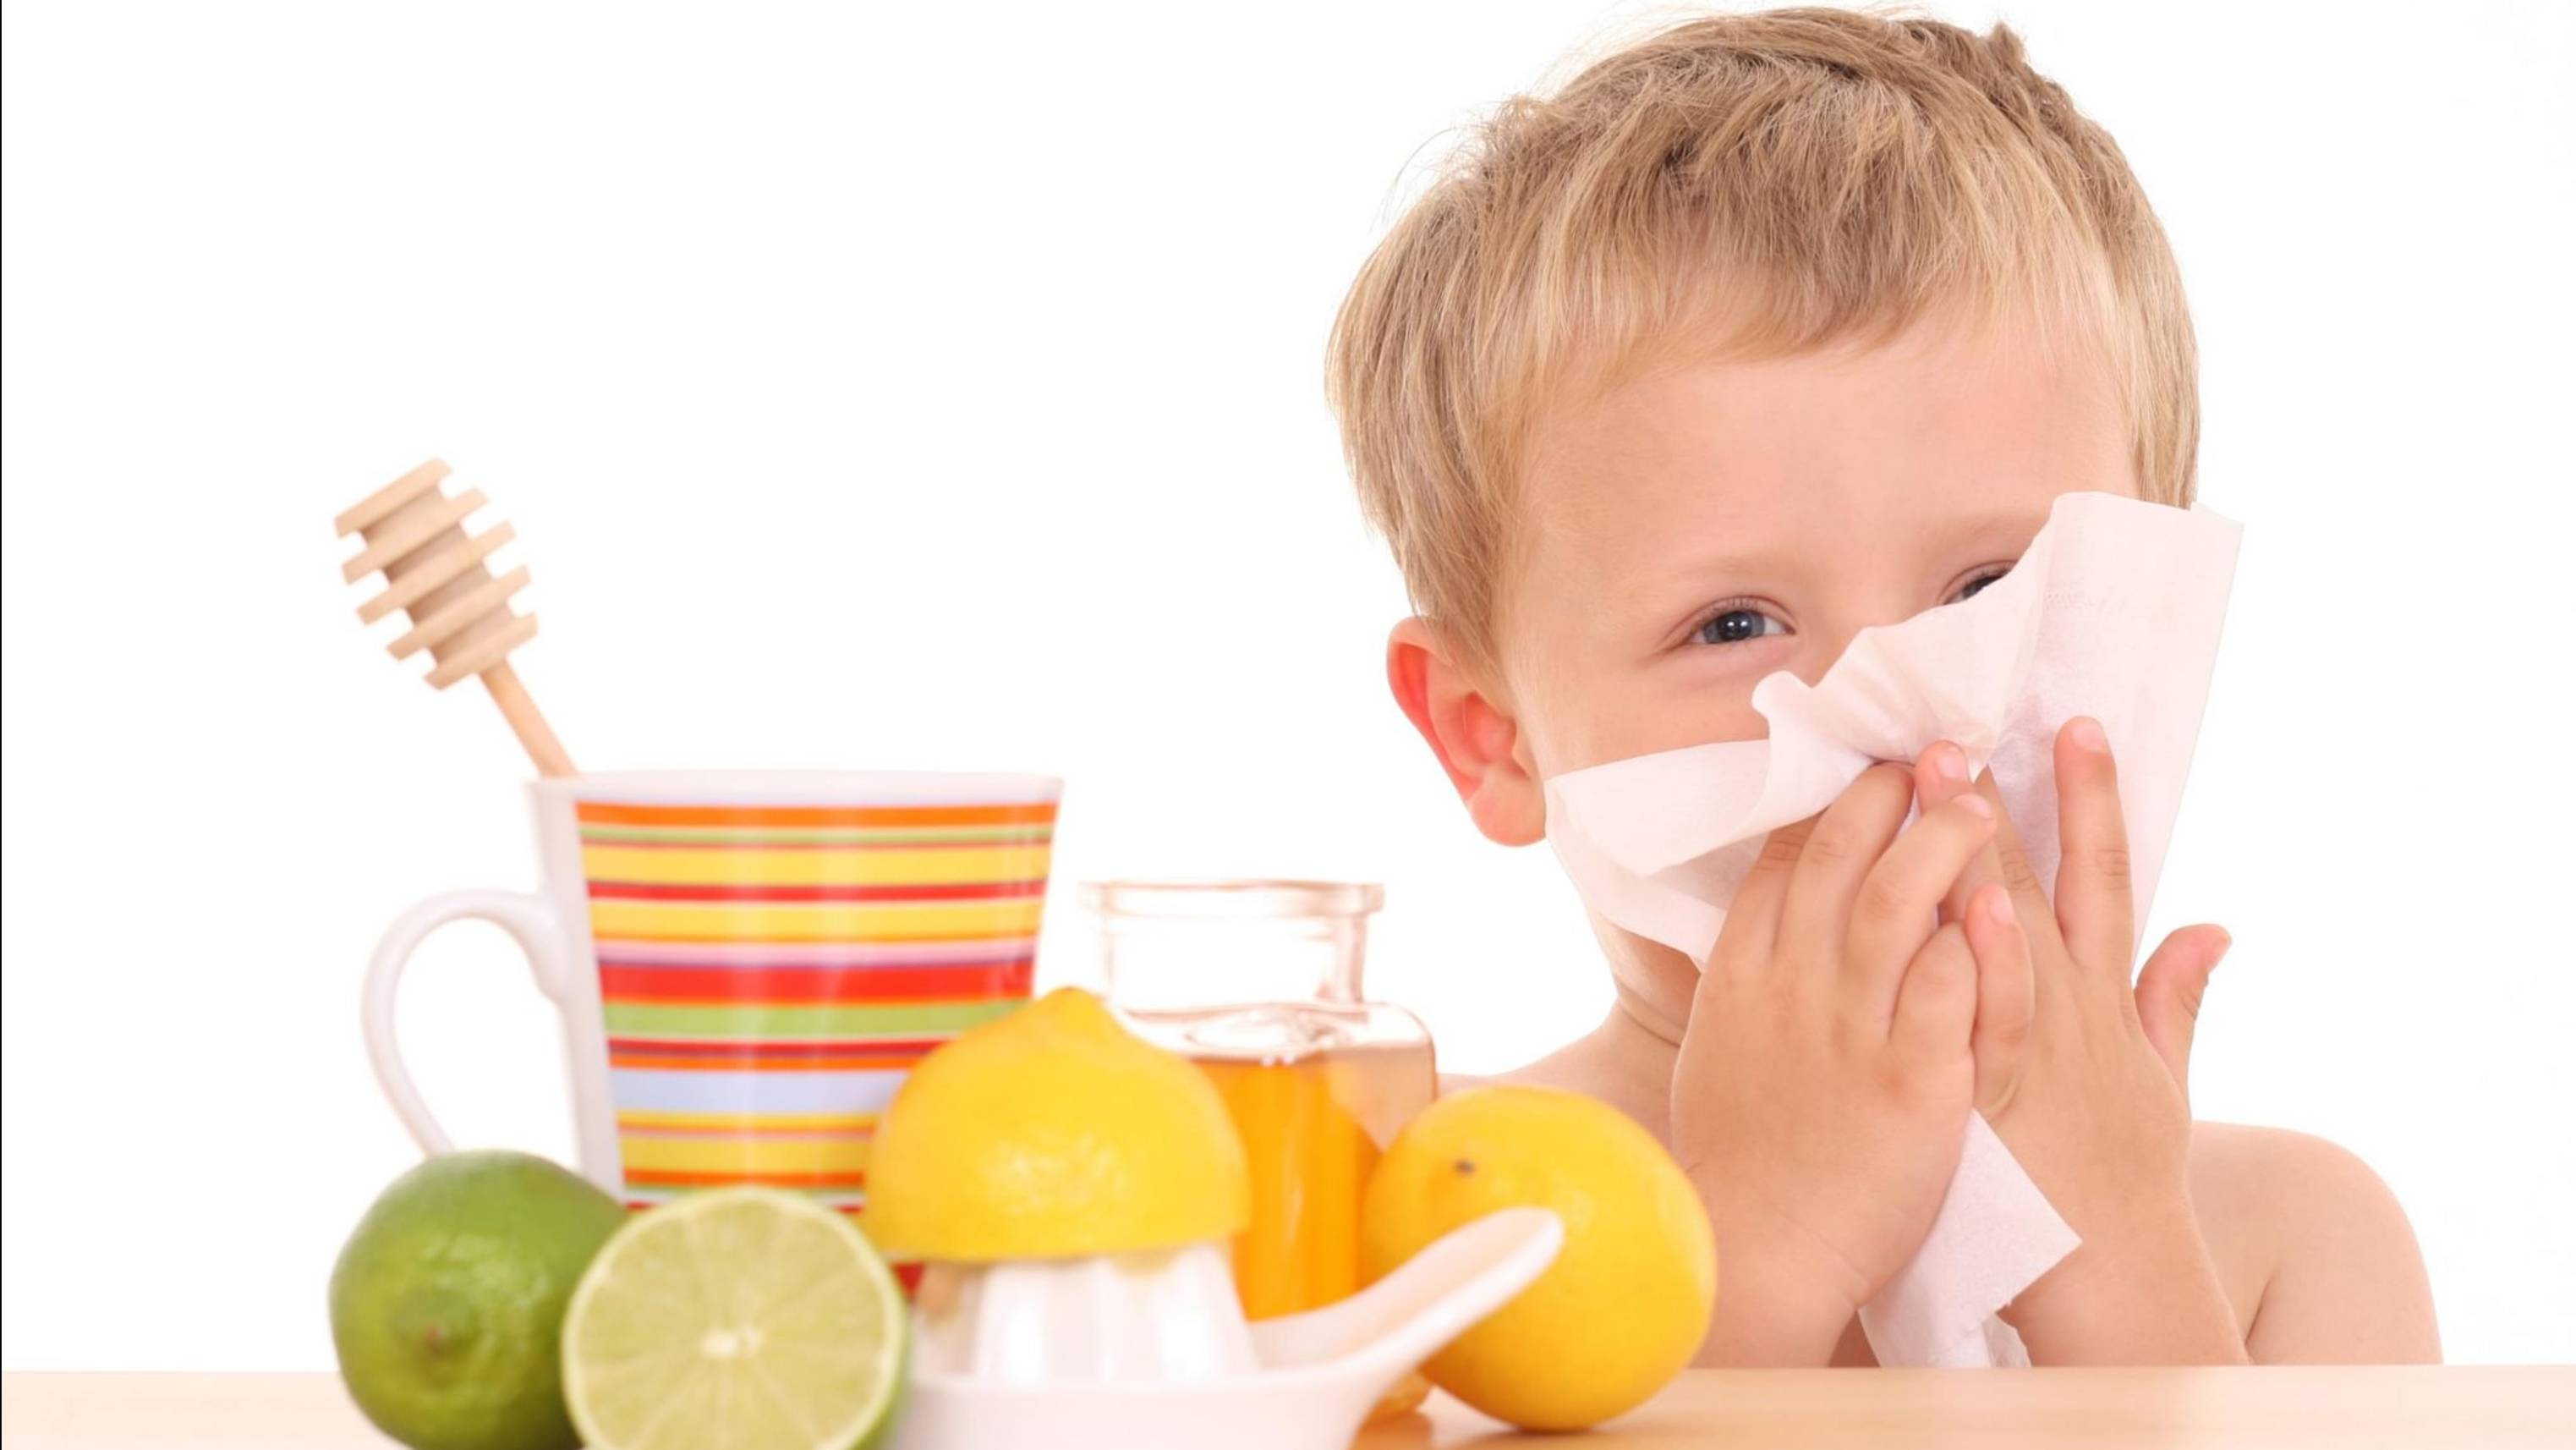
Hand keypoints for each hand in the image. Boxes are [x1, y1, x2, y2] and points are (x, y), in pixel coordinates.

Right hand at [1673, 751, 2017, 1364]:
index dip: (1836, 801)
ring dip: (1946, 841)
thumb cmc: (1742, 1155)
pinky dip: (1979, 941)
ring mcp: (1850, 1029)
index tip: (1875, 765)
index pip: (1790, 857)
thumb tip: (1762, 916)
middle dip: (1894, 794)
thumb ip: (1748, 973)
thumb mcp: (1720, 1044)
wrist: (1757, 1249)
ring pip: (1902, 901)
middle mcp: (1793, 985)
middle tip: (1940, 752)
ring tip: (1984, 803)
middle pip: (1845, 857)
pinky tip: (2008, 905)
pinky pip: (1951, 989)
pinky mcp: (1912, 1080)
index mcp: (1744, 973)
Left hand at [1913, 719, 2244, 1362]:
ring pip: (1998, 934)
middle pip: (2037, 884)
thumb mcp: (2166, 1082)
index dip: (2095, 798)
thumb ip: (2178, 998)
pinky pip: (1979, 1017)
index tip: (2079, 723)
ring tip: (1942, 780)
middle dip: (2004, 800)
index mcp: (2105, 997)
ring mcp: (2028, 1048)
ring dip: (1972, 853)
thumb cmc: (2123, 1178)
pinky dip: (1981, 962)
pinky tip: (1965, 906)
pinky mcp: (1985, 1095)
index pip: (2103, 875)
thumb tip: (2216, 925)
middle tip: (1967, 721)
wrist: (2110, 1277)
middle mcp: (2069, 1010)